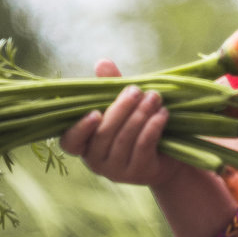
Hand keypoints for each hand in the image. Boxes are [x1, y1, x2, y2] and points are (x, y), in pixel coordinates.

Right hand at [59, 60, 181, 186]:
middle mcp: (96, 162)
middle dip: (121, 109)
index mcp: (85, 144)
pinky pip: (143, 147)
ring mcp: (117, 171)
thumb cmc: (136, 125)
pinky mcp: (139, 173)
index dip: (80, 129)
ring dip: (141, 114)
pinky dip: (153, 127)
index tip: (95, 113)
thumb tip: (102, 63)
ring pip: (125, 139)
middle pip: (104, 134)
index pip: (70, 142)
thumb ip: (109, 86)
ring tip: (154, 97)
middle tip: (137, 90)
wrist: (167, 156)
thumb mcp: (122, 105)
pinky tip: (163, 114)